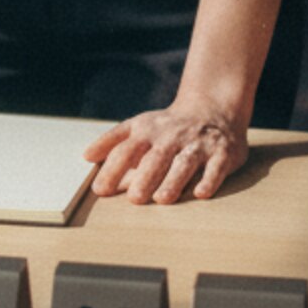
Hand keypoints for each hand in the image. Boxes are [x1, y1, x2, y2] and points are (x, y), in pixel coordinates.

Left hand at [84, 97, 248, 204]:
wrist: (212, 108)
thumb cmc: (167, 126)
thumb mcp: (138, 126)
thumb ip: (113, 141)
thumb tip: (86, 157)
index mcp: (147, 131)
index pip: (126, 150)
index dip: (112, 169)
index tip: (100, 190)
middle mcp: (171, 137)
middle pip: (155, 158)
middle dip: (144, 178)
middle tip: (134, 199)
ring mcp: (197, 144)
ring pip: (184, 163)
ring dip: (173, 181)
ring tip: (162, 199)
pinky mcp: (222, 153)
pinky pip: (216, 167)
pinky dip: (209, 180)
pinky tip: (201, 194)